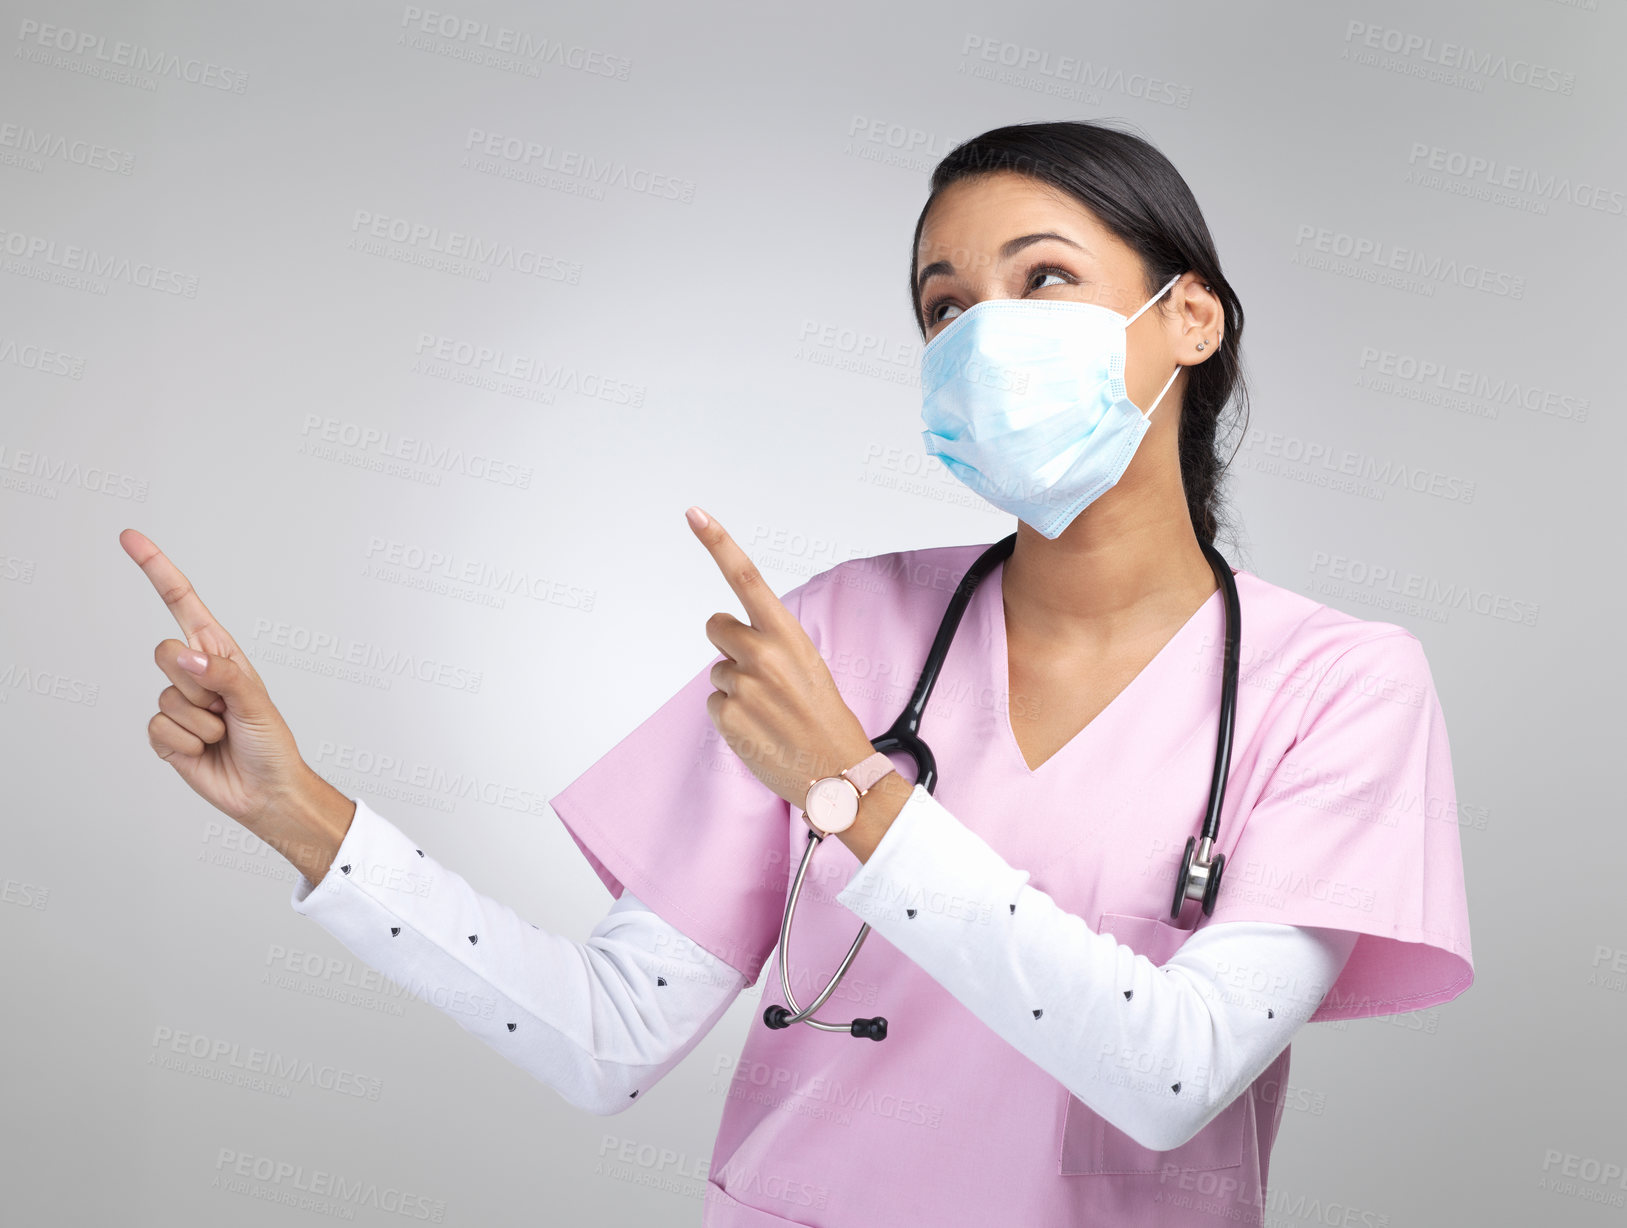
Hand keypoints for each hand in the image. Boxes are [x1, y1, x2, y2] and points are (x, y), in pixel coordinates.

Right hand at [122, 528, 328, 854]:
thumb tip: (187, 657)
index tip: (130, 538)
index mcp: (219, 652)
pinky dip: (185, 743)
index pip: (181, 602)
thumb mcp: (256, 703)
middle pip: (164, 652)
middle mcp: (195, 673)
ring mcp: (178, 703)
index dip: (156, 569)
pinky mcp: (166, 734)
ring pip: (166, 697)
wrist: (265, 791)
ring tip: (223, 733)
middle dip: (197, 683)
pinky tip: (204, 751)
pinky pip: (158, 728)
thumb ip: (223, 676)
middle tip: (225, 707)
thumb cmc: (270, 743)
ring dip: (201, 722)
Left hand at [685, 506, 873, 809]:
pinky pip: (714, 705)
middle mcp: (762, 655)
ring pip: (718, 672)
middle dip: (730, 645)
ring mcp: (742, 687)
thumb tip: (730, 639)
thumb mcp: (808, 666)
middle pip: (716, 627)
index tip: (694, 513)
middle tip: (761, 674)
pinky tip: (759, 730)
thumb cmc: (825, 719)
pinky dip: (732, 717)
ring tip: (769, 712)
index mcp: (788, 636)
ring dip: (737, 688)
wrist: (838, 775)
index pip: (748, 578)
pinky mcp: (727, 718)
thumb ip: (771, 644)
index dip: (719, 543)